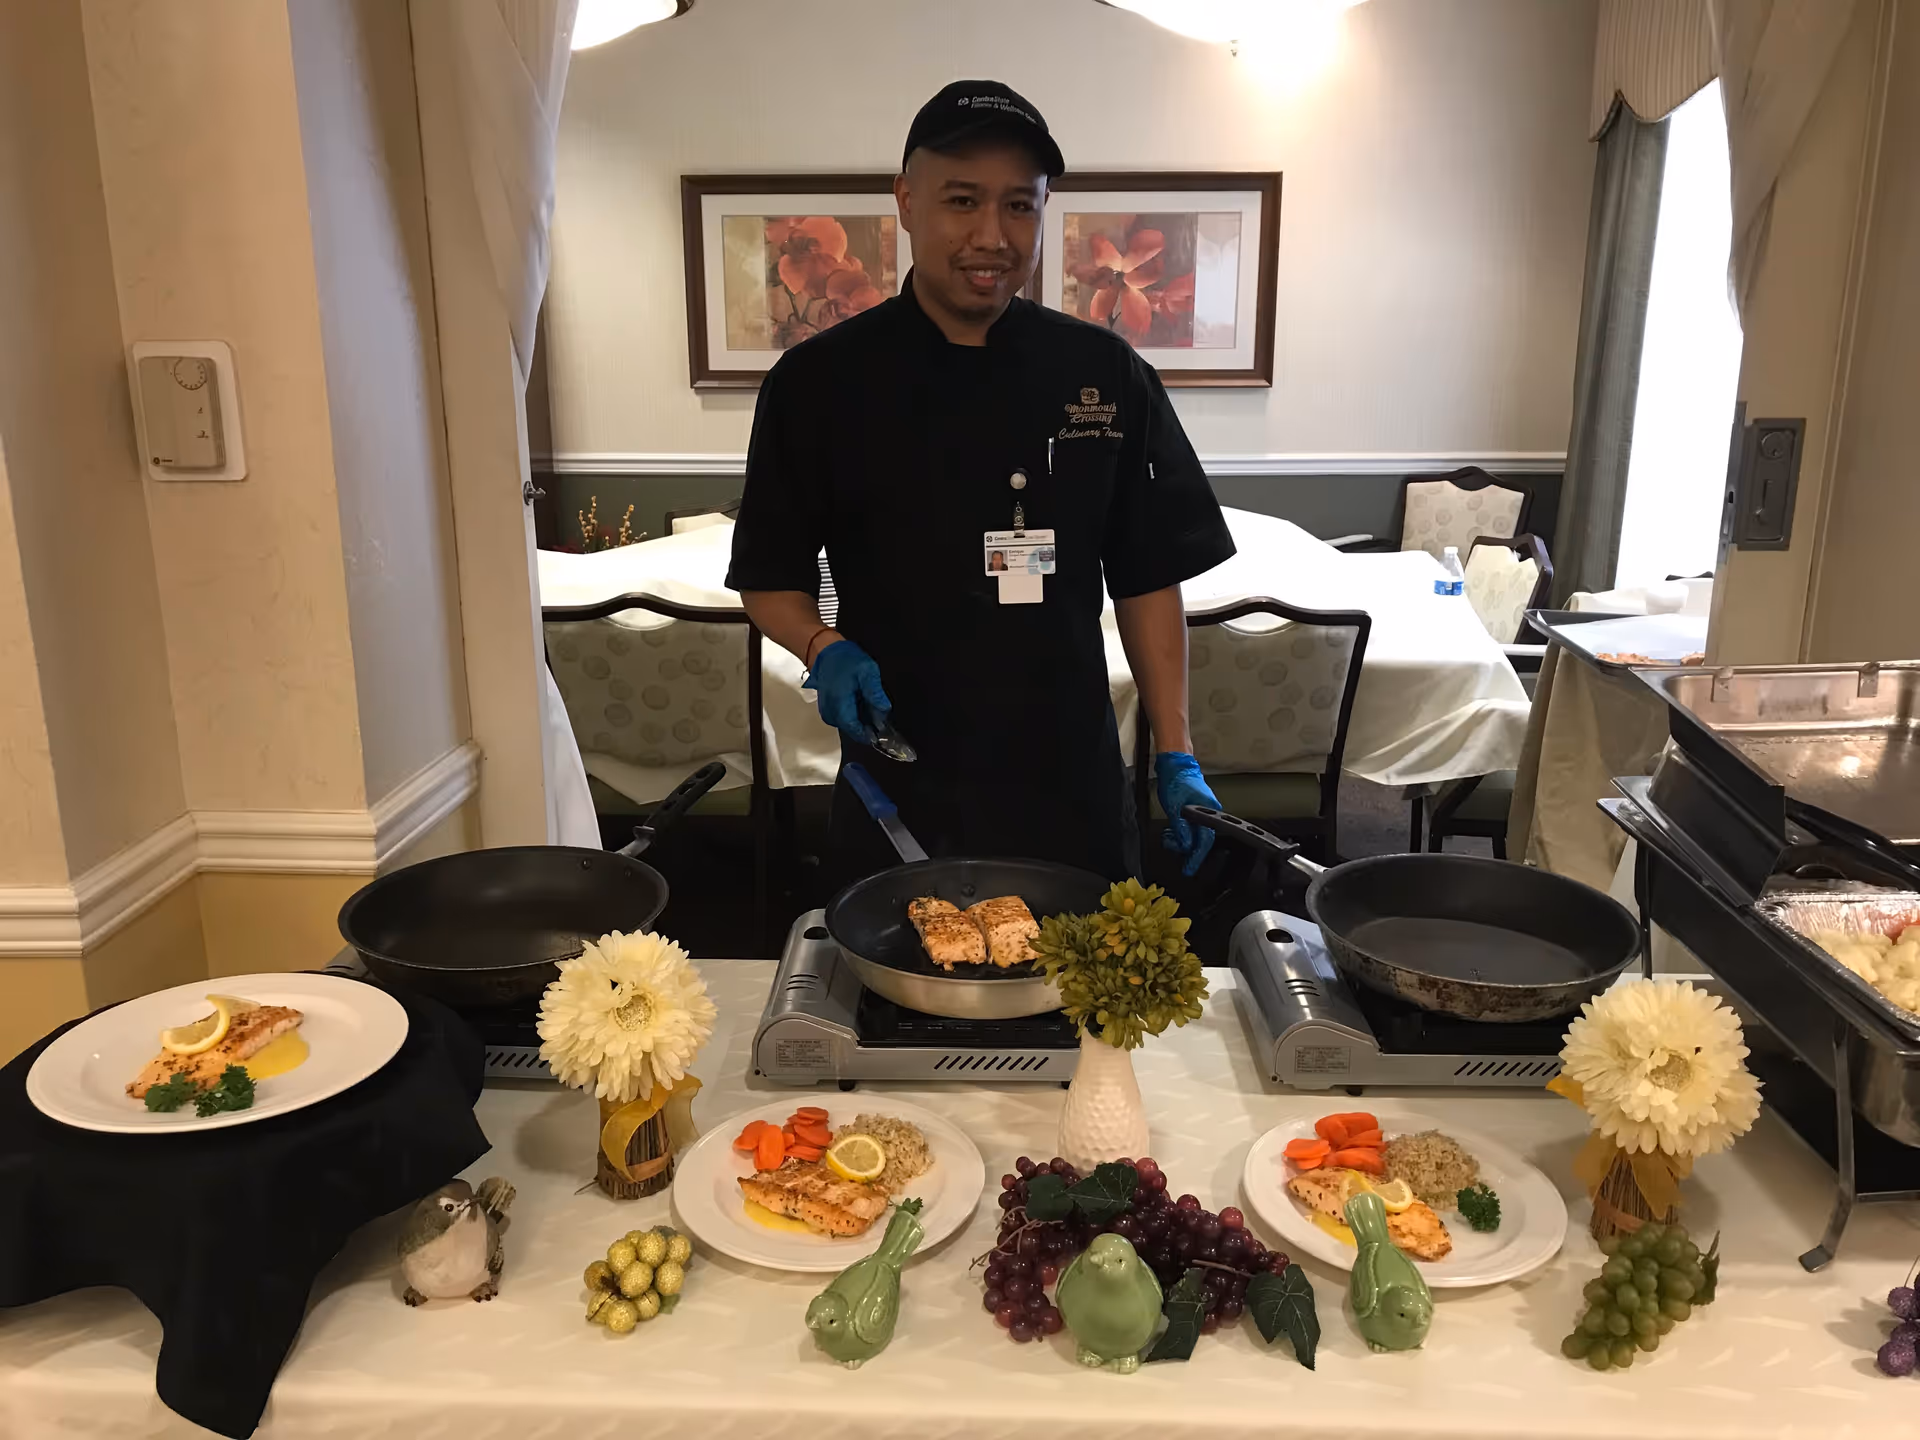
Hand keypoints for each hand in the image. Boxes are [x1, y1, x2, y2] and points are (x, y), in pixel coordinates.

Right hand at [805, 640, 891, 745]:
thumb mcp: (867, 672)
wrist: (826, 651)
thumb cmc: (846, 660)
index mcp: (840, 704)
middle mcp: (830, 710)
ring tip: (868, 707)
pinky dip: (851, 714)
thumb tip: (884, 710)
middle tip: (878, 717)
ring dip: (858, 720)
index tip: (880, 733)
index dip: (867, 734)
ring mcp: (826, 709)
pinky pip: (840, 717)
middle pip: (850, 728)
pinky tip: (858, 703)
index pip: (854, 729)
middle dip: (865, 726)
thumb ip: (875, 693)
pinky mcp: (826, 706)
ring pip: (845, 724)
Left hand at [1155, 751, 1218, 876]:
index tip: (1189, 869)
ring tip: (1167, 835)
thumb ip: (1180, 828)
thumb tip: (1185, 845)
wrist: (1175, 763)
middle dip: (1184, 846)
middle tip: (1169, 843)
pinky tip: (1171, 830)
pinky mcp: (1196, 808)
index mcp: (1208, 811)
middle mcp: (1210, 812)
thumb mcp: (1174, 807)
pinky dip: (1181, 831)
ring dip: (1180, 838)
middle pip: (1200, 839)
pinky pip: (1191, 826)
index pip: (1205, 841)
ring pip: (1194, 834)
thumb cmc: (1176, 780)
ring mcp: (1204, 810)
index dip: (1196, 857)